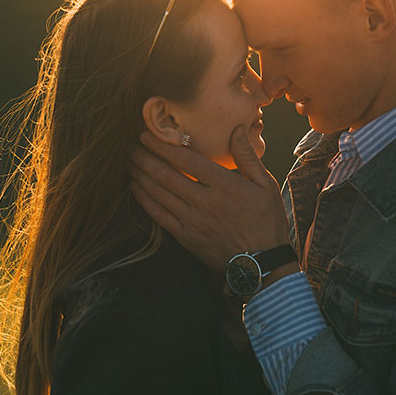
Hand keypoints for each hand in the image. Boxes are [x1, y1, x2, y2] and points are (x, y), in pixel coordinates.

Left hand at [130, 126, 291, 270]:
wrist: (261, 265)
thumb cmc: (266, 221)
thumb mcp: (266, 186)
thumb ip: (248, 157)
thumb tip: (237, 129)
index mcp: (225, 186)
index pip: (186, 160)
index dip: (163, 145)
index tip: (147, 134)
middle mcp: (205, 202)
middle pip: (165, 174)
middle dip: (144, 157)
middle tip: (130, 144)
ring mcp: (192, 221)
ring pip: (158, 193)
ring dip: (140, 175)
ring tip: (129, 161)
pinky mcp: (185, 237)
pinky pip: (158, 215)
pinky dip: (144, 199)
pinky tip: (135, 187)